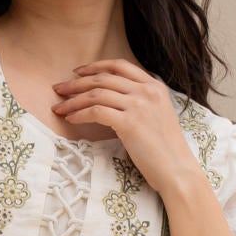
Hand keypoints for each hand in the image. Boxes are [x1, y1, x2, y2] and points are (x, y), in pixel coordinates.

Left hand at [52, 60, 200, 198]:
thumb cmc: (165, 150)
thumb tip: (109, 99)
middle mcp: (147, 91)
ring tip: (58, 107)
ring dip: (73, 100)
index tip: (77, 72)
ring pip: (97, 93)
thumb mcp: (157, 115)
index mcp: (155, 86)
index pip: (120, 65)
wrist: (177, 170)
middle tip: (59, 89)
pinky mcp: (130, 123)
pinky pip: (96, 112)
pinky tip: (71, 119)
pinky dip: (80, 114)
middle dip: (76, 82)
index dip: (95, 66)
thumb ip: (140, 102)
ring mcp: (139, 106)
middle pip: (103, 78)